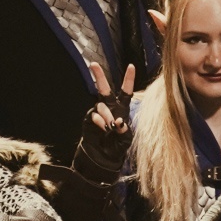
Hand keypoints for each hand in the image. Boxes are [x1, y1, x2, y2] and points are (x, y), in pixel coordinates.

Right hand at [78, 62, 136, 176]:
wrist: (103, 156)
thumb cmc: (117, 146)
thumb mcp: (126, 138)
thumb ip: (124, 129)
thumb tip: (117, 122)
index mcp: (121, 108)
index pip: (125, 91)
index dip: (128, 79)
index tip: (131, 66)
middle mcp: (109, 107)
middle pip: (104, 88)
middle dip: (98, 75)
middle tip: (93, 64)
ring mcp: (98, 112)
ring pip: (101, 105)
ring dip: (107, 115)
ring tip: (110, 126)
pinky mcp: (89, 119)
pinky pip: (94, 115)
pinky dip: (99, 120)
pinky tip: (103, 127)